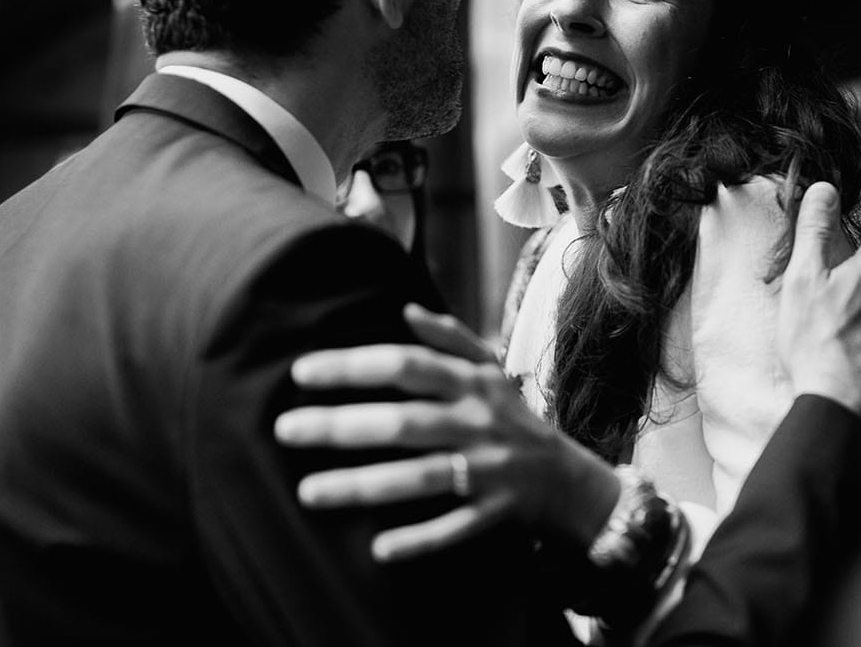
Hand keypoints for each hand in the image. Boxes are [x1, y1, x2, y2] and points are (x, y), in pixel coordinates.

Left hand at [273, 303, 618, 561]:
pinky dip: (420, 538)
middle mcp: (480, 422)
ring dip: (365, 485)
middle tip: (285, 430)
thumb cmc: (517, 421)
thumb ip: (452, 338)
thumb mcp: (493, 371)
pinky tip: (379, 548)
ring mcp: (490, 470)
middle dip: (343, 426)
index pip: (407, 366)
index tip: (302, 372)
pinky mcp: (498, 512)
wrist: (575, 480)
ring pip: (422, 477)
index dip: (354, 367)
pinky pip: (455, 527)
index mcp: (474, 384)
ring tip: (308, 492)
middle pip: (405, 422)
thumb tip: (407, 311)